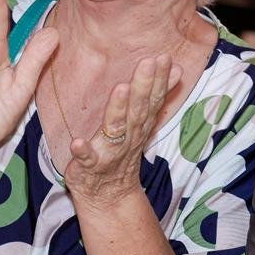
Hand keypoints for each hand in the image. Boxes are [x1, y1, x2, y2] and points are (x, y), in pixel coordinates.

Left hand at [64, 55, 182, 210]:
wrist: (109, 197)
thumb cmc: (123, 151)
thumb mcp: (143, 123)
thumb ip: (157, 95)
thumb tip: (177, 68)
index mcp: (140, 124)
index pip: (153, 100)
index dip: (160, 79)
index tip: (164, 57)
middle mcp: (129, 137)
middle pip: (138, 110)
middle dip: (143, 86)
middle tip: (148, 62)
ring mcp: (110, 153)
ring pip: (116, 130)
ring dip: (119, 110)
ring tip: (120, 89)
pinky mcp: (89, 168)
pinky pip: (87, 160)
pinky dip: (83, 152)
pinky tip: (77, 143)